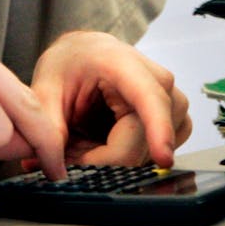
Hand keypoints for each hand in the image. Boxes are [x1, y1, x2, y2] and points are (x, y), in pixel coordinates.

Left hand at [28, 31, 191, 167]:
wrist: (86, 53)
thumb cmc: (70, 65)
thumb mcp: (46, 91)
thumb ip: (49, 130)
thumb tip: (56, 172)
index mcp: (125, 65)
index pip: (150, 101)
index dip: (159, 131)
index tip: (163, 158)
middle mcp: (159, 81)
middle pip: (138, 144)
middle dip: (98, 157)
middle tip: (69, 147)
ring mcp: (174, 102)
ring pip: (145, 155)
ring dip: (110, 158)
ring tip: (86, 136)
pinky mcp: (178, 121)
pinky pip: (153, 155)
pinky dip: (126, 158)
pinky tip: (106, 141)